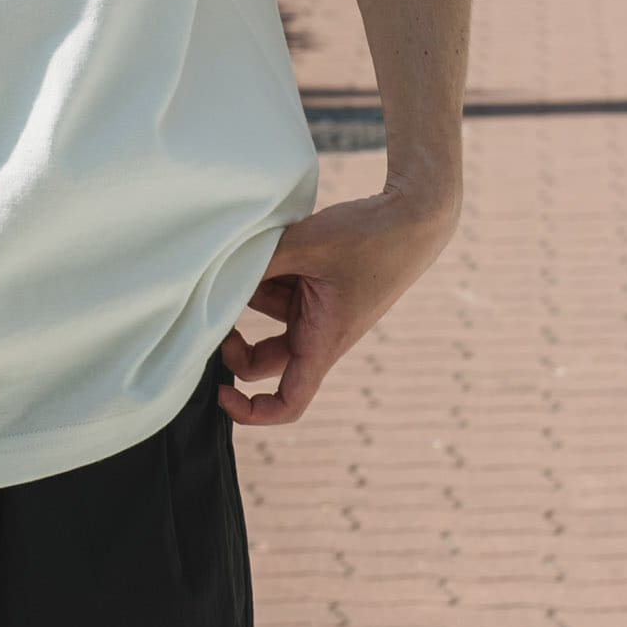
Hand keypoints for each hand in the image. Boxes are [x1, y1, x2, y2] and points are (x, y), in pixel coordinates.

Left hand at [217, 181, 458, 426]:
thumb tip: (216, 273)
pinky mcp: (318, 285)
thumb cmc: (369, 237)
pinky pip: (279, 286)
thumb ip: (261, 261)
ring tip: (246, 251)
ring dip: (250, 288)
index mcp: (324, 340)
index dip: (251, 411)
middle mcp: (320, 331)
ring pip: (268, 313)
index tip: (220, 392)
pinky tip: (261, 241)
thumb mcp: (307, 245)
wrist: (412, 215)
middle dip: (234, 341)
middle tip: (215, 304)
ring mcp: (318, 308)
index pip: (289, 402)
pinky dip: (266, 270)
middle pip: (264, 359)